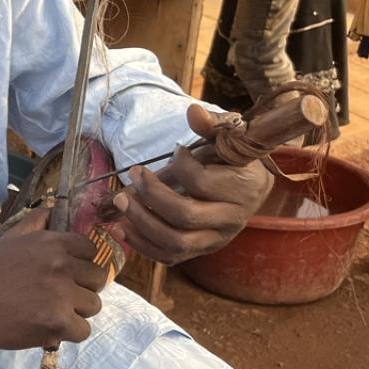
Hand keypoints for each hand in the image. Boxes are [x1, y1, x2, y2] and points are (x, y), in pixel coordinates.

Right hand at [0, 208, 107, 349]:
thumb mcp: (11, 239)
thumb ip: (34, 222)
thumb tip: (52, 211)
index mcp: (53, 243)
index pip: (90, 250)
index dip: (82, 262)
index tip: (70, 273)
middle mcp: (62, 266)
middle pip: (97, 278)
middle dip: (83, 287)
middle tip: (63, 295)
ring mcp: (62, 295)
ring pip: (94, 305)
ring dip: (78, 311)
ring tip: (55, 312)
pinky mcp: (60, 322)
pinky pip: (84, 330)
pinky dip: (70, 332)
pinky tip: (52, 327)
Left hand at [109, 107, 273, 264]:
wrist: (247, 186)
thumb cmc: (233, 159)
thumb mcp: (228, 137)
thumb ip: (212, 124)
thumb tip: (192, 111)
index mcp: (243, 188)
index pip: (201, 181)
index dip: (181, 164)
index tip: (175, 150)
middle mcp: (231, 219)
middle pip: (184, 215)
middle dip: (151, 194)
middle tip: (133, 173)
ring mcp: (215, 240)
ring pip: (175, 242)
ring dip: (141, 221)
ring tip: (121, 198)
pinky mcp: (200, 251)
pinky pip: (168, 257)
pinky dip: (142, 245)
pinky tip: (121, 227)